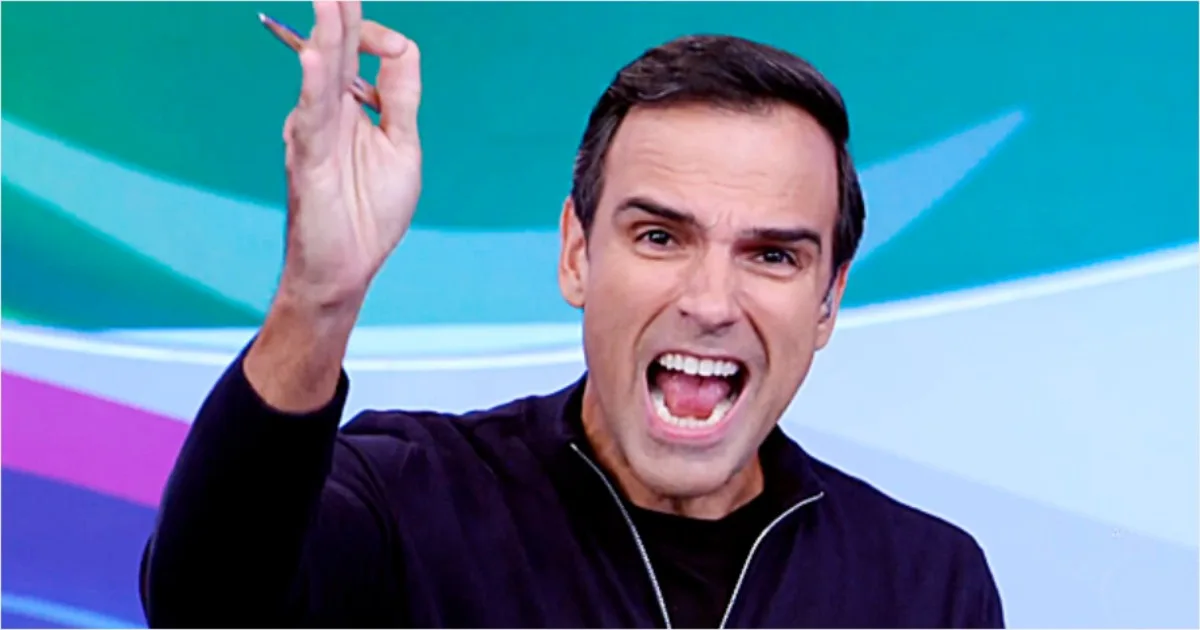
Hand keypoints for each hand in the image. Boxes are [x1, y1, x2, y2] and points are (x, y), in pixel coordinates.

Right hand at [279, 1, 421, 310]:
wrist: (348, 268)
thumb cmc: (370, 212)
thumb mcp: (401, 145)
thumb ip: (400, 98)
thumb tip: (401, 47)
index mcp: (351, 105)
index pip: (363, 49)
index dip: (380, 38)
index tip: (391, 50)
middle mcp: (328, 111)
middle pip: (336, 47)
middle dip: (339, 9)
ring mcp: (315, 132)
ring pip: (321, 72)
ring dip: (327, 33)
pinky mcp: (308, 160)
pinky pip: (312, 118)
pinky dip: (314, 86)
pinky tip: (315, 58)